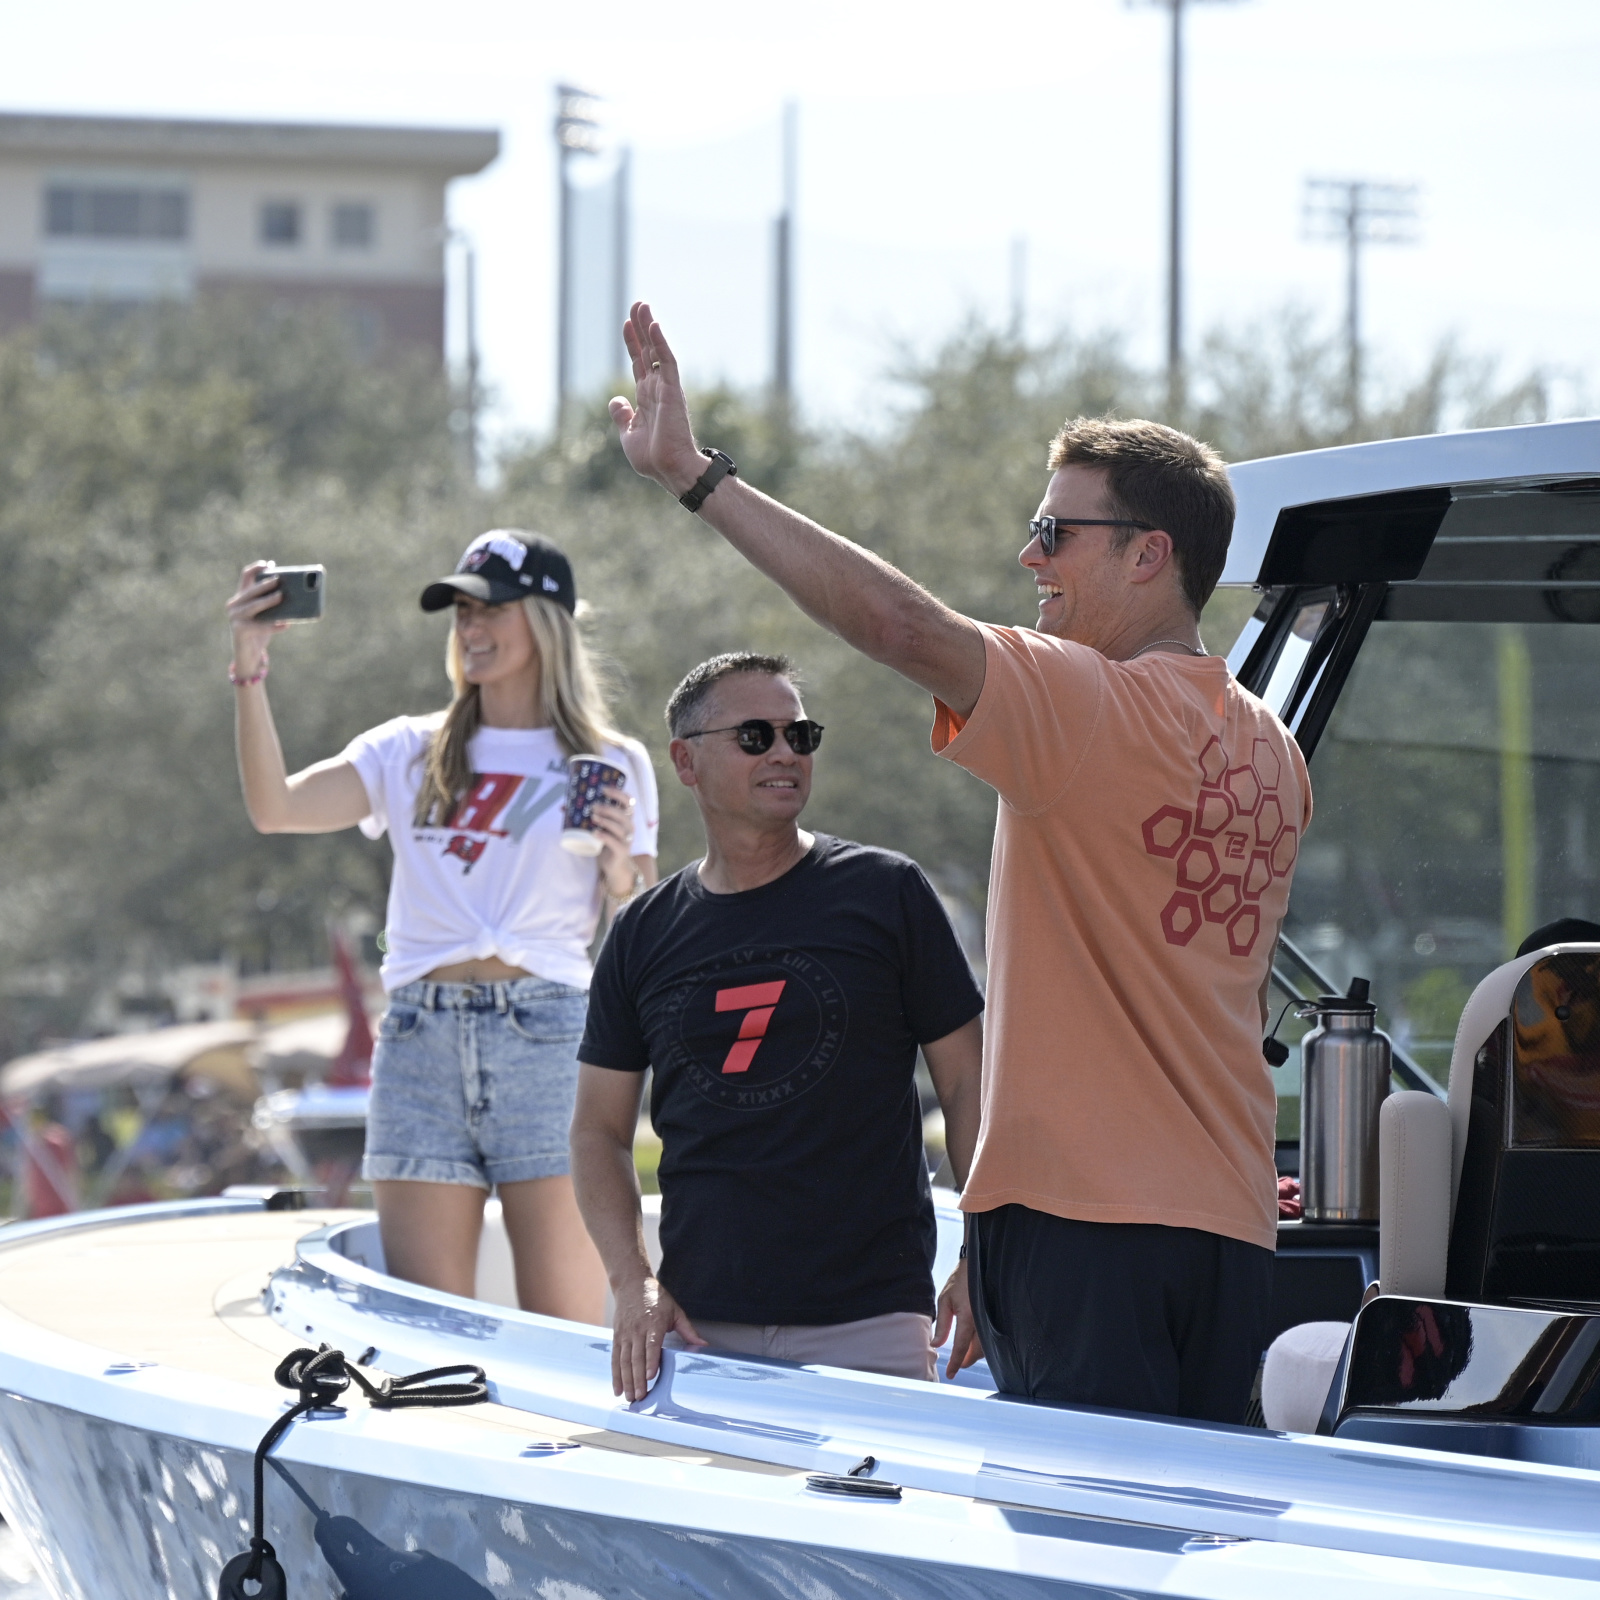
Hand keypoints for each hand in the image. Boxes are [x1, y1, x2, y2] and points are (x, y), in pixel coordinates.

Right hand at [227, 560, 287, 675]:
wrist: (249, 655)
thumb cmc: (260, 631)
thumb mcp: (267, 615)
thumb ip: (273, 603)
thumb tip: (293, 593)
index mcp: (241, 597)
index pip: (245, 576)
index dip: (256, 568)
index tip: (269, 564)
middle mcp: (234, 604)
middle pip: (251, 590)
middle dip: (265, 584)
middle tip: (279, 580)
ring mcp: (235, 617)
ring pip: (253, 606)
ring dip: (268, 601)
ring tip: (281, 597)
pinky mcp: (239, 631)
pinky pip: (259, 627)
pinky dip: (273, 626)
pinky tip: (285, 625)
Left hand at [589, 784, 637, 893]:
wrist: (613, 866)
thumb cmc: (606, 842)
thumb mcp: (598, 827)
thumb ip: (585, 816)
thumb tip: (562, 806)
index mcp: (625, 817)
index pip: (628, 801)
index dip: (618, 793)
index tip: (603, 789)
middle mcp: (629, 826)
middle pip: (623, 813)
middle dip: (608, 808)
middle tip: (593, 807)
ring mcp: (627, 839)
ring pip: (619, 827)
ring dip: (606, 820)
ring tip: (593, 817)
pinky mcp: (622, 851)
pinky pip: (615, 842)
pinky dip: (605, 836)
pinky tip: (595, 833)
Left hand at [609, 302, 707, 496]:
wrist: (670, 470)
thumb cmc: (653, 459)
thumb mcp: (628, 434)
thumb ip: (621, 415)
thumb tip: (615, 400)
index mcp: (646, 398)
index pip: (639, 363)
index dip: (632, 343)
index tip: (626, 324)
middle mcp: (657, 388)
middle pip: (647, 351)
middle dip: (641, 327)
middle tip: (637, 304)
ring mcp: (665, 388)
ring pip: (657, 350)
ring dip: (649, 328)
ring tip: (642, 305)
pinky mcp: (673, 391)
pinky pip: (667, 362)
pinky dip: (661, 343)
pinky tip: (654, 325)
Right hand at [611, 1273, 703, 1401]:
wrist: (632, 1284)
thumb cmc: (656, 1298)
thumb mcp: (675, 1311)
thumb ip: (688, 1330)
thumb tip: (703, 1344)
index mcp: (654, 1323)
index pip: (651, 1344)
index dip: (650, 1361)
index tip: (650, 1376)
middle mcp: (637, 1329)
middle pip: (636, 1357)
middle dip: (637, 1379)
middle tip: (640, 1397)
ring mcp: (625, 1333)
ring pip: (624, 1360)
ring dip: (626, 1380)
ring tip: (628, 1397)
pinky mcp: (617, 1336)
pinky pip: (615, 1358)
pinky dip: (615, 1374)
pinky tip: (617, 1388)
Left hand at [933, 1258, 984, 1379]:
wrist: (977, 1266)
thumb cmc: (959, 1281)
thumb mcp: (945, 1300)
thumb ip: (942, 1324)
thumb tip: (936, 1344)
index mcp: (968, 1317)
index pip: (961, 1347)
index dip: (956, 1363)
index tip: (950, 1374)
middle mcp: (981, 1321)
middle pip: (977, 1351)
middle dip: (966, 1361)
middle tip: (957, 1366)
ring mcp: (990, 1319)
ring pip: (985, 1346)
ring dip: (975, 1354)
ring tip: (964, 1356)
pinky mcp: (995, 1317)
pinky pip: (990, 1337)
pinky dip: (982, 1345)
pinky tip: (974, 1345)